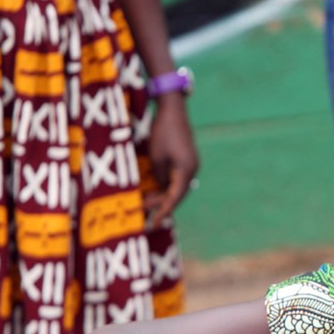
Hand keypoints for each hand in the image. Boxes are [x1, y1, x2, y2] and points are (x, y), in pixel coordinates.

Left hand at [144, 93, 198, 226]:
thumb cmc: (163, 132)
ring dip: (162, 194)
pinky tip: (153, 188)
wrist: (173, 110)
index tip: (153, 223)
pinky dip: (165, 185)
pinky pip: (176, 178)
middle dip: (161, 203)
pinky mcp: (186, 159)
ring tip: (145, 200)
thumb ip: (160, 176)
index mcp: (186, 170)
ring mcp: (190, 164)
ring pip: (176, 186)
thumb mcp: (157, 157)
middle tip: (142, 211)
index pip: (174, 198)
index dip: (163, 211)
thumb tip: (162, 188)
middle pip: (177, 194)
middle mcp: (192, 170)